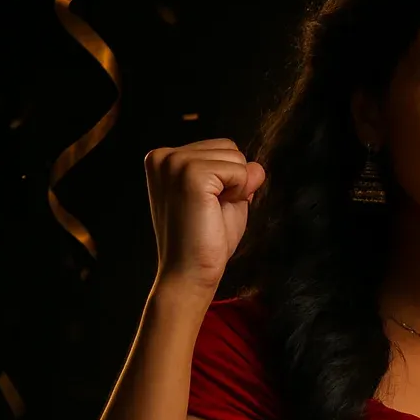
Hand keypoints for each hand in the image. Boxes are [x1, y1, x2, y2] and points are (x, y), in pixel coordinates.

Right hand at [145, 138, 265, 293]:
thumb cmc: (205, 240)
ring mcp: (174, 163)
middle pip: (230, 147)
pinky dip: (238, 192)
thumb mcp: (226, 198)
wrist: (189, 272)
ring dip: (236, 187)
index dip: (228, 179)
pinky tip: (214, 211)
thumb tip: (256, 165)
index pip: (221, 147)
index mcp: (164, 158)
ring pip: (237, 157)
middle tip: (211, 210)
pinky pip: (240, 171)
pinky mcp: (190, 174)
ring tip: (210, 211)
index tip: (207, 205)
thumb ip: (240, 176)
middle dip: (234, 180)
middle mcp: (163, 155)